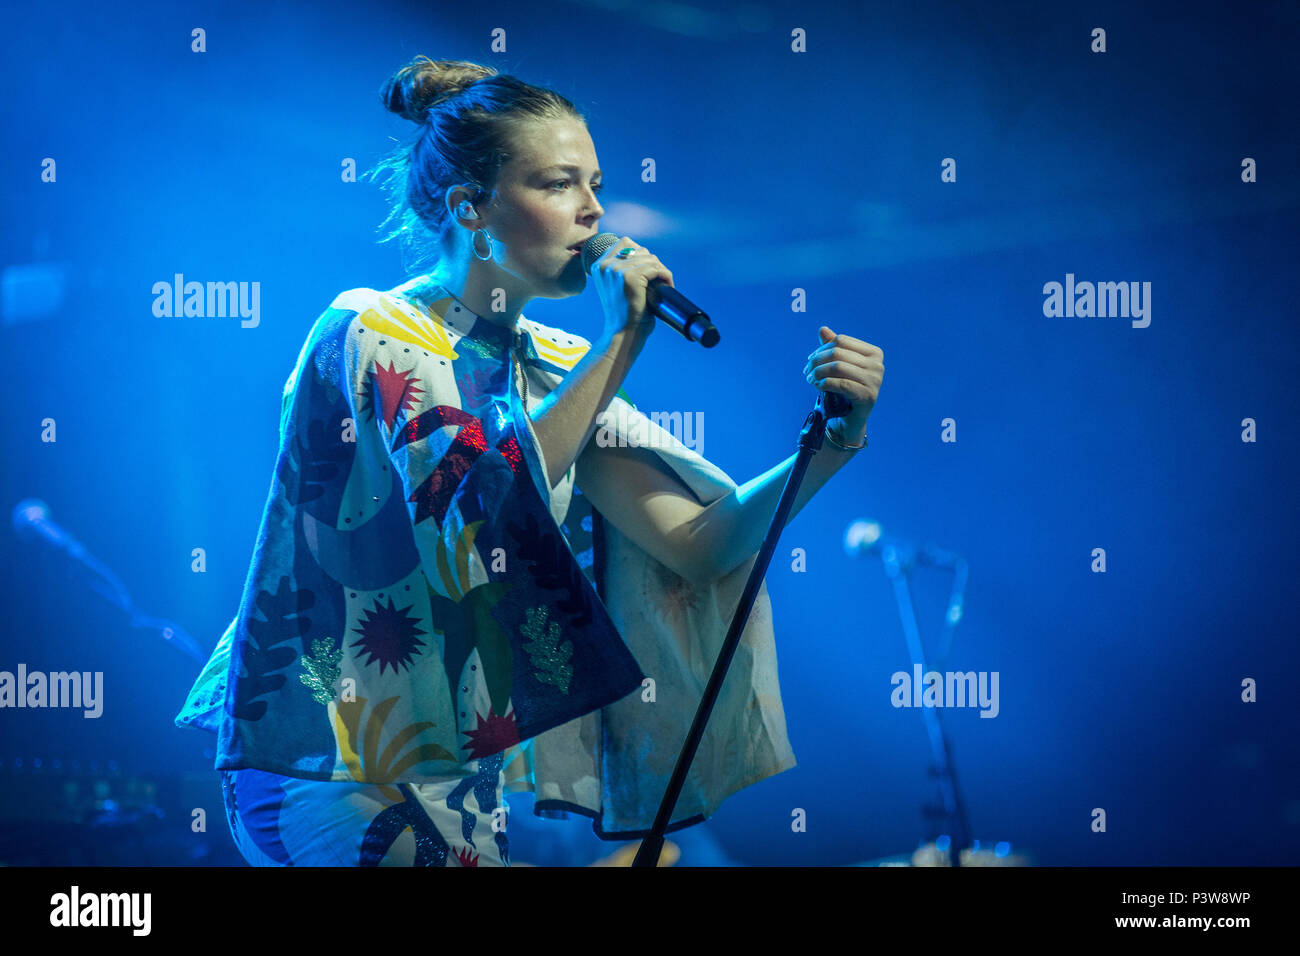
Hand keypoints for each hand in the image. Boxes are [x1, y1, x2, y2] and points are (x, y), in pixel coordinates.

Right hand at [590, 237, 673, 346]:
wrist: (624, 334)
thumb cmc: (625, 314)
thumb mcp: (618, 286)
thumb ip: (623, 269)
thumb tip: (646, 253)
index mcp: (598, 265)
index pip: (624, 242)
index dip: (641, 254)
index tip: (649, 271)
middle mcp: (605, 265)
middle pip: (640, 249)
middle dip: (653, 263)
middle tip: (658, 281)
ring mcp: (616, 270)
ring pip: (650, 258)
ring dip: (661, 271)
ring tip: (664, 284)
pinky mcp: (629, 277)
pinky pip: (655, 268)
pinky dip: (666, 276)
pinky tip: (667, 285)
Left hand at [802, 326, 883, 441]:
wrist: (850, 418)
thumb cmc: (844, 390)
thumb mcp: (838, 367)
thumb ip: (833, 348)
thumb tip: (822, 329)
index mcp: (874, 352)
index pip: (841, 341)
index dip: (822, 348)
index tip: (810, 360)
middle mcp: (878, 365)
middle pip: (838, 353)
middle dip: (817, 361)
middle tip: (807, 372)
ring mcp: (876, 381)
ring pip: (838, 367)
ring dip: (818, 372)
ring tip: (810, 379)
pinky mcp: (869, 396)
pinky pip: (841, 384)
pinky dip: (825, 383)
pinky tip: (817, 386)